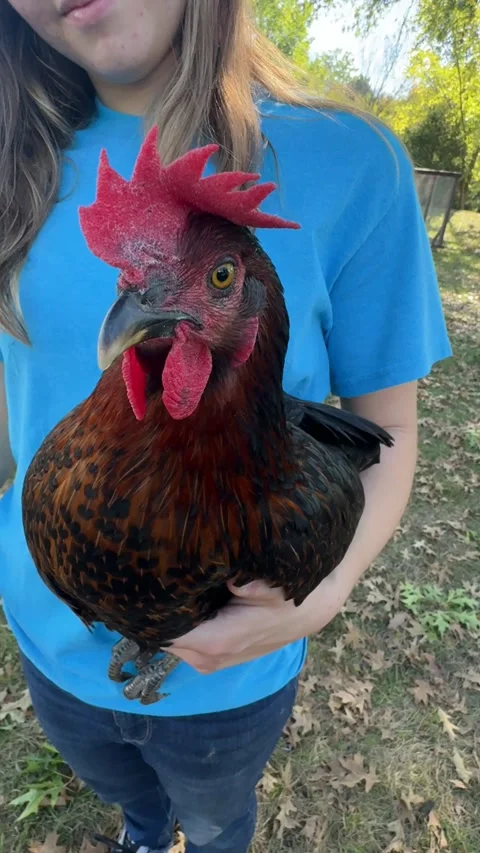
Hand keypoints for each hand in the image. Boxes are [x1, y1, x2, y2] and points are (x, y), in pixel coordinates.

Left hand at [168, 565, 354, 674]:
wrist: (311, 610)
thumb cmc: (290, 595)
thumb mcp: (276, 585)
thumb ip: (252, 585)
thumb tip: (233, 582)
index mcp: (215, 643)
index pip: (163, 631)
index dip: (150, 609)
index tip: (144, 582)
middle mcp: (206, 658)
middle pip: (160, 635)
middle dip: (154, 610)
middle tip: (151, 574)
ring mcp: (207, 661)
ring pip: (169, 638)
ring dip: (166, 616)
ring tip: (165, 582)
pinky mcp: (210, 657)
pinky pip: (181, 640)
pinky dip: (178, 621)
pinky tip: (182, 596)